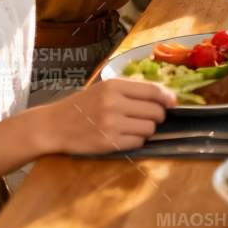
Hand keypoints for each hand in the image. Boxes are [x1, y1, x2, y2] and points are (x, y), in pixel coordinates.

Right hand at [35, 78, 175, 154]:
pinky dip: (136, 140)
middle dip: (157, 116)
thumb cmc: (82, 105)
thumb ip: (131, 90)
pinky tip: (124, 136)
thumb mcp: (104, 89)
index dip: (167, 97)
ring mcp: (111, 124)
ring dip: (146, 129)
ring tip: (132, 126)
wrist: (54, 125)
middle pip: (155, 111)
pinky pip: (138, 142)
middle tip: (148, 117)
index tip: (173, 102)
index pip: (153, 91)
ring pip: (149, 128)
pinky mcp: (109, 142)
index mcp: (114, 86)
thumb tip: (165, 96)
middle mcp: (113, 103)